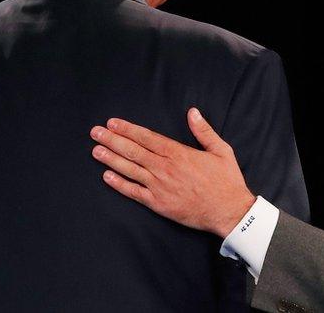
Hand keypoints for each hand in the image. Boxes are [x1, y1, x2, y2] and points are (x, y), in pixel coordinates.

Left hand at [89, 108, 256, 237]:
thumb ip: (204, 131)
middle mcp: (165, 168)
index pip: (146, 137)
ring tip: (96, 150)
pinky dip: (119, 184)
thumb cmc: (226, 181)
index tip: (112, 123)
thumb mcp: (221, 150)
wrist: (228, 211)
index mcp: (178, 153)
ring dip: (111, 159)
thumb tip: (193, 112)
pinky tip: (107, 177)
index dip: (128, 129)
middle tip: (95, 132)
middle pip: (133, 151)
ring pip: (130, 170)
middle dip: (112, 140)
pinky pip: (134, 193)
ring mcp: (159, 187)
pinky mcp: (158, 203)